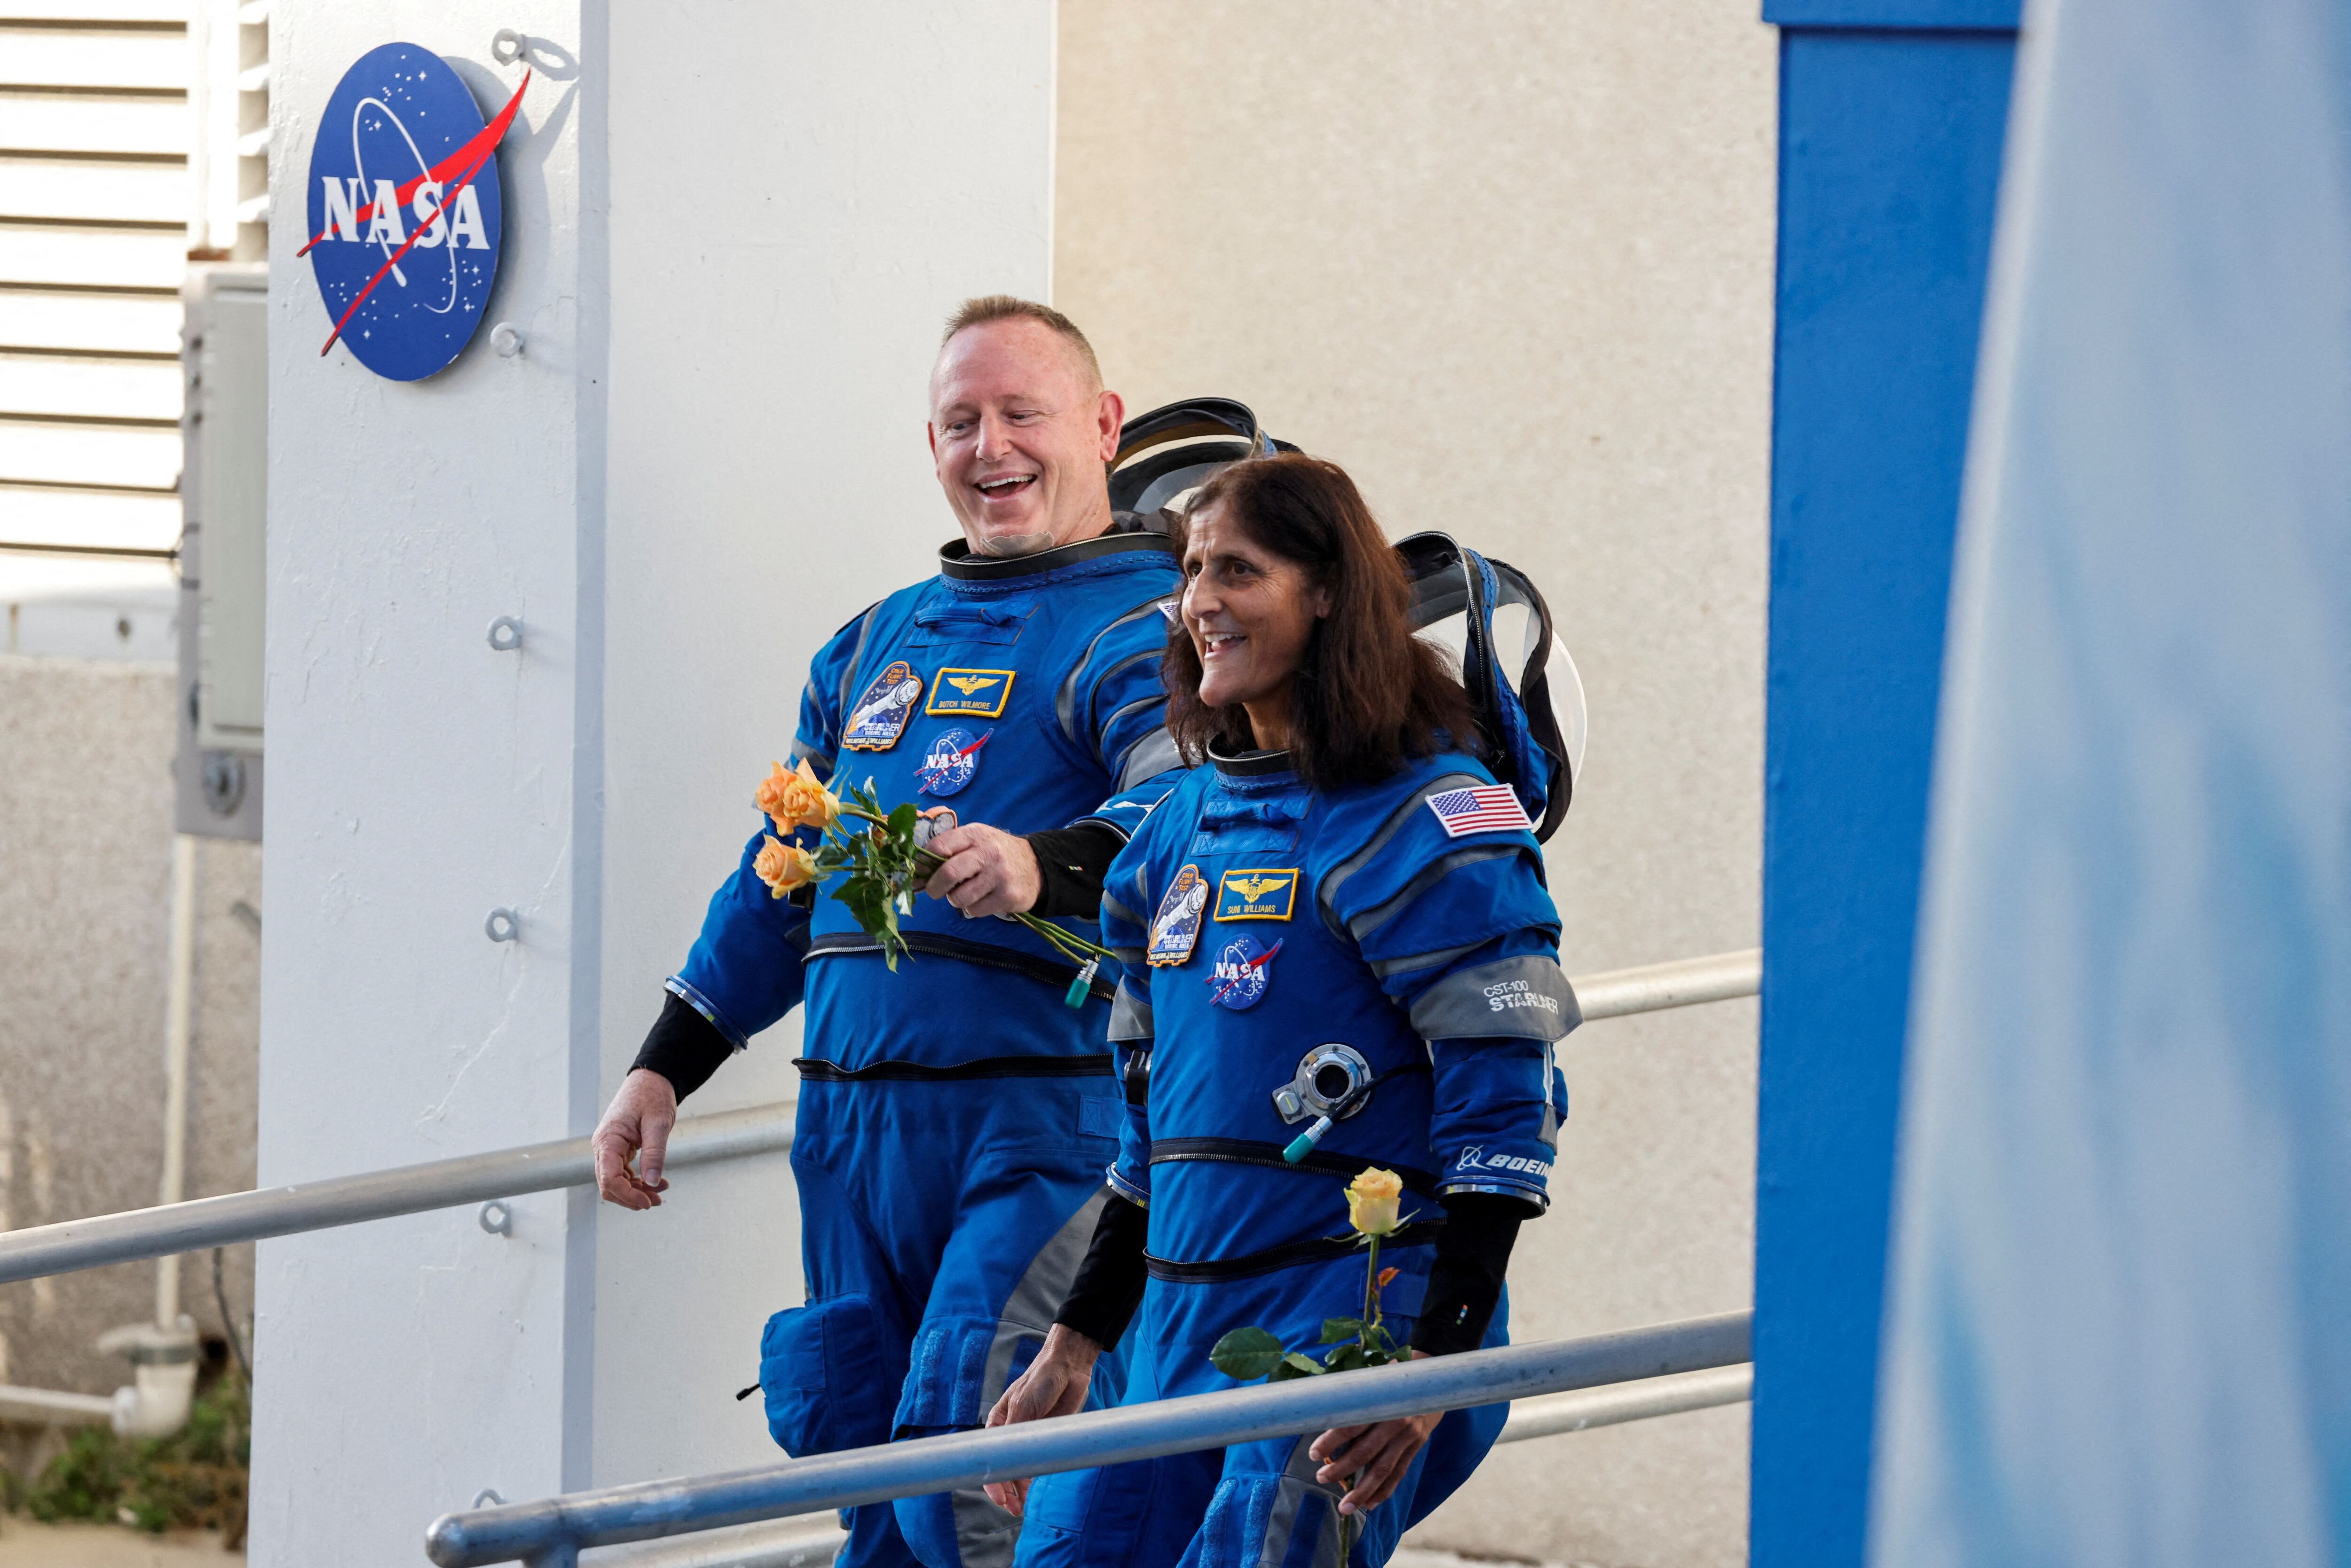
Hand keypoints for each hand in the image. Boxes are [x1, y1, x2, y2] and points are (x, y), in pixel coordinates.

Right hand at [591, 1068, 677, 1209]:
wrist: (651, 1080)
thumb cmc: (653, 1096)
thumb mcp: (658, 1123)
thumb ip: (655, 1152)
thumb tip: (651, 1182)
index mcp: (608, 1140)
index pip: (609, 1178)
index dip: (627, 1195)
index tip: (649, 1202)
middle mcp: (603, 1147)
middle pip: (609, 1185)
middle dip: (631, 1197)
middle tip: (657, 1201)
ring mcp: (608, 1149)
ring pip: (616, 1182)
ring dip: (636, 1191)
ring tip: (661, 1191)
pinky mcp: (617, 1150)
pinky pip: (623, 1173)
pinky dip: (638, 1181)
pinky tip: (656, 1182)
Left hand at [921, 819, 1041, 917]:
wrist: (1036, 866)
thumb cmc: (995, 854)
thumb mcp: (975, 840)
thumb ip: (948, 850)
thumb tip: (915, 874)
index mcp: (974, 835)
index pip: (939, 846)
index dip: (923, 863)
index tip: (918, 873)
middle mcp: (988, 852)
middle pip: (948, 873)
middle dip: (934, 887)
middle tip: (934, 891)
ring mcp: (999, 875)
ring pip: (960, 897)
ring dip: (955, 900)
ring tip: (965, 892)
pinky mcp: (1008, 896)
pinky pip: (975, 910)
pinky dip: (972, 908)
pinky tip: (983, 898)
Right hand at [980, 1324, 1101, 1515]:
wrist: (1069, 1367)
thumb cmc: (1040, 1380)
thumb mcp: (1022, 1405)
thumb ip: (1013, 1432)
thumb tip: (1006, 1461)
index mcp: (998, 1424)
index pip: (989, 1458)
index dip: (992, 1480)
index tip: (1000, 1498)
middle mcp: (1010, 1434)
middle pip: (1003, 1468)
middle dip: (1005, 1491)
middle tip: (1013, 1509)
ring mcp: (1029, 1438)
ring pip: (1019, 1470)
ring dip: (1018, 1490)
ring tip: (1020, 1508)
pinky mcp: (1047, 1439)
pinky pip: (1038, 1463)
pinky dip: (1033, 1478)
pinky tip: (1030, 1494)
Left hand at [1308, 1352, 1440, 1517]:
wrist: (1429, 1384)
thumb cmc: (1388, 1383)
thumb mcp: (1370, 1384)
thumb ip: (1351, 1400)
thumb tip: (1317, 1415)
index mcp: (1381, 1402)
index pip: (1351, 1425)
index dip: (1331, 1441)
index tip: (1313, 1454)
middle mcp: (1396, 1421)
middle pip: (1365, 1452)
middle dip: (1341, 1469)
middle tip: (1321, 1478)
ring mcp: (1409, 1437)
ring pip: (1382, 1470)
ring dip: (1362, 1491)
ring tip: (1344, 1506)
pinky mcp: (1416, 1448)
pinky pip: (1398, 1474)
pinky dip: (1383, 1492)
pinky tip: (1369, 1505)